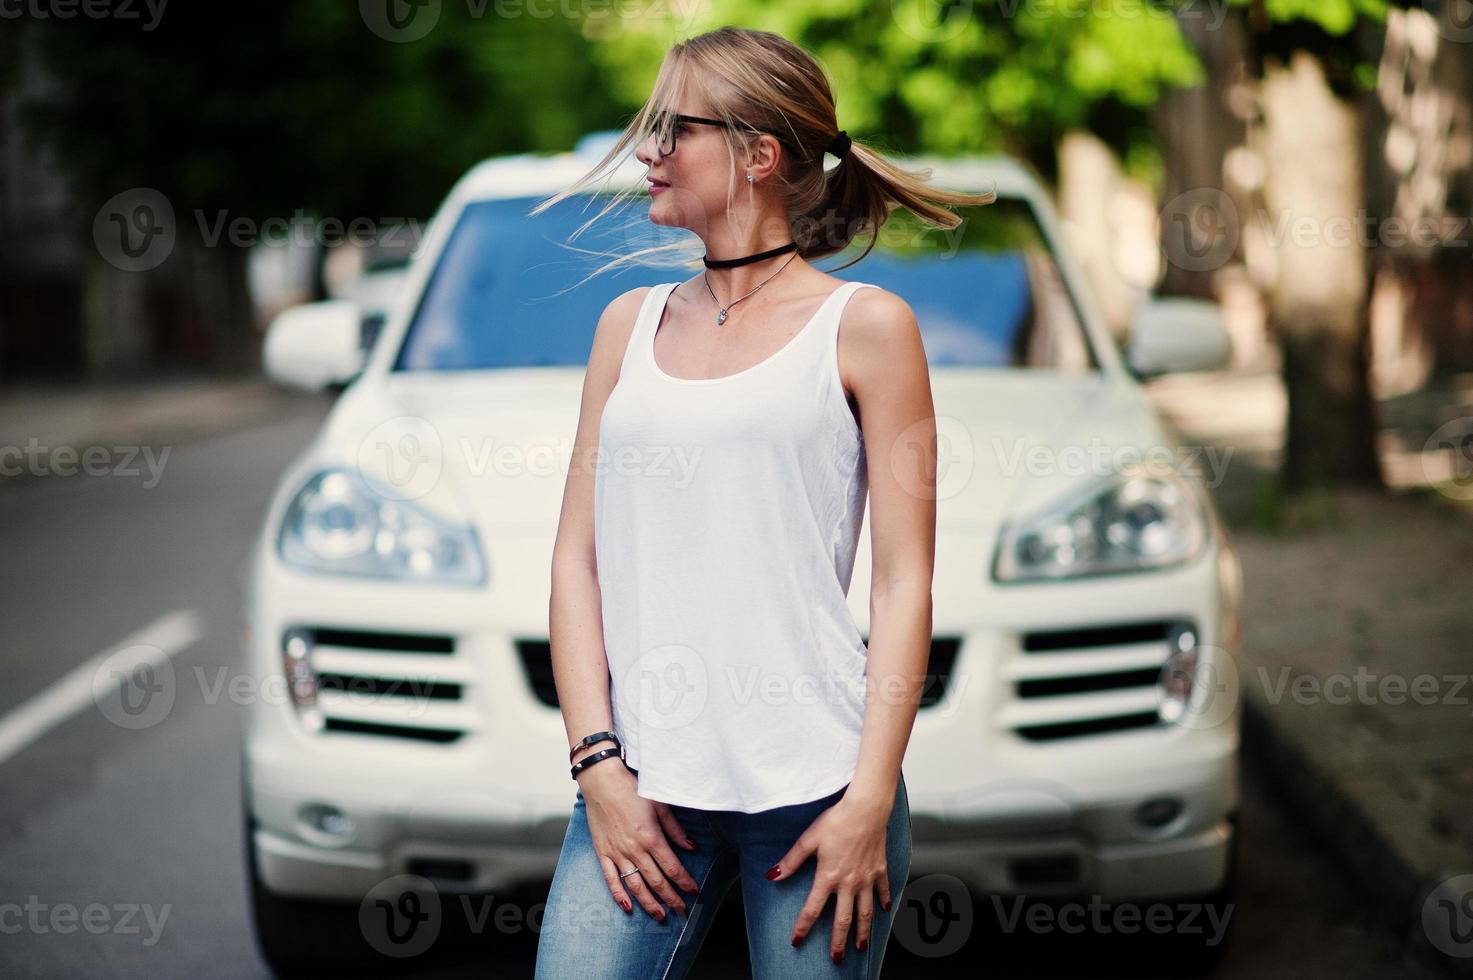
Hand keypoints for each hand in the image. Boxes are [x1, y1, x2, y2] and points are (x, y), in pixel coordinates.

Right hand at [576, 760, 702, 922]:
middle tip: (682, 910)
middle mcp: (634, 849)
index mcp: (651, 837)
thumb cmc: (632, 790)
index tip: (694, 891)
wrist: (602, 782)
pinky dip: (619, 895)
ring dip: (649, 903)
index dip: (684, 881)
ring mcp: (617, 853)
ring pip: (635, 885)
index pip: (672, 867)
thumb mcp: (660, 805)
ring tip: (661, 915)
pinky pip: (611, 879)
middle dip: (671, 897)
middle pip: (656, 881)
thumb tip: (692, 847)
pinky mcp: (602, 853)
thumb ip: (675, 830)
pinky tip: (628, 907)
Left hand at [770, 792, 893, 962]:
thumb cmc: (837, 820)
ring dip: (863, 932)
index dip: (803, 928)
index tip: (797, 941)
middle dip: (838, 942)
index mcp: (828, 877)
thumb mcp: (808, 839)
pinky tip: (884, 911)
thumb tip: (772, 876)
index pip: (812, 910)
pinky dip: (884, 902)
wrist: (866, 809)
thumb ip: (791, 861)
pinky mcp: (880, 869)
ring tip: (861, 947)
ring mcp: (867, 878)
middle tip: (836, 959)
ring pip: (865, 913)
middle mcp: (849, 883)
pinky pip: (883, 891)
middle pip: (843, 920)